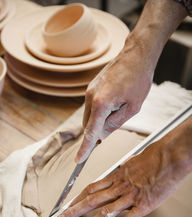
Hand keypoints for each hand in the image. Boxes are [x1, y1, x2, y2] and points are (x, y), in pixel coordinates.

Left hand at [59, 137, 182, 216]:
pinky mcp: (142, 206)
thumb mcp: (132, 161)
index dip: (78, 197)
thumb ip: (124, 169)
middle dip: (75, 210)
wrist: (168, 158)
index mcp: (116, 177)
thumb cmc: (153, 157)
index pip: (92, 188)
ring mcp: (130, 197)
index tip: (69, 203)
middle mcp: (119, 187)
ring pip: (105, 212)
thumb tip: (120, 170)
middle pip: (92, 200)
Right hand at [75, 33, 153, 162]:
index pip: (91, 132)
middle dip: (98, 131)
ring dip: (100, 120)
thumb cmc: (138, 80)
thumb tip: (101, 134)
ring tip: (120, 106)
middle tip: (115, 123)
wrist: (136, 55)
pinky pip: (91, 106)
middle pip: (88, 125)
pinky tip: (114, 102)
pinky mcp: (91, 87)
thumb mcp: (132, 108)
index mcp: (101, 103)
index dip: (85, 148)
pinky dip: (99, 111)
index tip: (79, 160)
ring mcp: (89, 91)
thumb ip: (114, 124)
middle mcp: (91, 96)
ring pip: (89, 116)